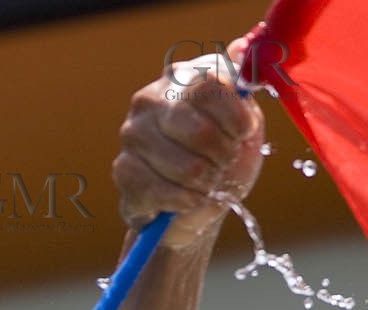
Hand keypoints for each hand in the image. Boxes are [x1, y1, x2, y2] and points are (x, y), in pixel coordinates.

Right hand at [113, 37, 265, 250]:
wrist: (195, 204)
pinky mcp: (123, 171)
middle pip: (200, 131)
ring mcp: (132, 135)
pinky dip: (186, 201)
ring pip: (187, 168)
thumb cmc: (220, 159)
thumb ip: (243, 88)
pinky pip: (165, 192)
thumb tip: (240, 48)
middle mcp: (150, 100)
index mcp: (181, 79)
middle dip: (223, 157)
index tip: (243, 133)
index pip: (211, 84)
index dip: (235, 117)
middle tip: (223, 163)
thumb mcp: (244, 123)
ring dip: (207, 184)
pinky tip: (188, 198)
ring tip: (206, 184)